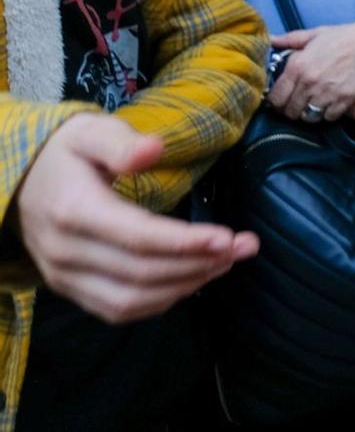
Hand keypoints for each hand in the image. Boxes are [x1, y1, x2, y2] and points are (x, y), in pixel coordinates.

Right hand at [15, 114, 257, 323]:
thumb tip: (153, 149)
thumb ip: (121, 143)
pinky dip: (160, 301)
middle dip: (200, 263)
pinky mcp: (70, 290)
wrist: (20, 182)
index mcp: (74, 212)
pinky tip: (193, 279)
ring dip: (186, 284)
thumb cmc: (65, 154)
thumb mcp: (89, 132)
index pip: (137, 237)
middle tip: (245, 247)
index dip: (185, 242)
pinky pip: (117, 309)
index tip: (229, 237)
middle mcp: (66, 252)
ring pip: (132, 299)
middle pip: (142, 272)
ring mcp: (65, 277)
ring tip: (227, 261)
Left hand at [269, 17, 354, 121]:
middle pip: (291, 111)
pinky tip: (331, 103)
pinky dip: (328, 113)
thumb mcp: (316, 34)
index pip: (276, 98)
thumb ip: (291, 40)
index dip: (276, 102)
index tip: (281, 100)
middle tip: (299, 103)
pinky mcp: (345, 101)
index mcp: (298, 66)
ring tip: (315, 104)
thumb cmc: (347, 37)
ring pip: (308, 117)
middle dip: (292, 109)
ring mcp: (327, 93)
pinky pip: (329, 117)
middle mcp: (309, 82)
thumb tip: (271, 39)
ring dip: (310, 113)